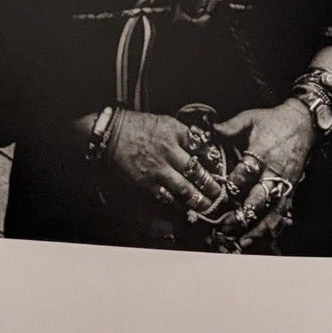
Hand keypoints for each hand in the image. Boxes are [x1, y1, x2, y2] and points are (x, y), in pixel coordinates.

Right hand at [104, 111, 224, 212]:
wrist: (110, 134)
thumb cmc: (137, 126)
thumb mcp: (165, 122)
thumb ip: (184, 134)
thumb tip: (202, 145)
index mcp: (176, 133)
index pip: (202, 148)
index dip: (214, 161)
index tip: (221, 170)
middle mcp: (170, 151)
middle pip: (197, 171)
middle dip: (210, 185)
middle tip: (219, 193)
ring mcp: (158, 169)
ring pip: (184, 188)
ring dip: (198, 199)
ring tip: (208, 206)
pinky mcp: (146, 183)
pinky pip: (165, 197)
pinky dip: (177, 205)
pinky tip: (186, 210)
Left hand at [213, 100, 318, 242]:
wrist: (304, 122)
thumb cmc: (274, 120)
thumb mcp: (250, 118)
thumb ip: (229, 127)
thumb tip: (208, 130)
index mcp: (261, 153)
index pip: (243, 174)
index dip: (229, 189)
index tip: (215, 201)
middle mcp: (274, 171)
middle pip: (258, 199)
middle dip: (242, 216)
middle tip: (224, 229)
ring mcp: (284, 183)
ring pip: (273, 211)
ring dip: (258, 229)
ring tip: (242, 243)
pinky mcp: (292, 189)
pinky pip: (283, 212)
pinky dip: (272, 228)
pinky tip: (260, 239)